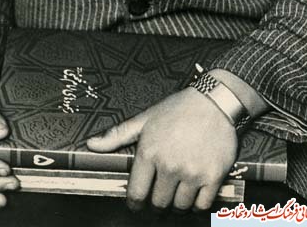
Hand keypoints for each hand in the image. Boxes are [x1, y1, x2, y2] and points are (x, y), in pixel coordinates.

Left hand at [87, 88, 236, 212]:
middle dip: (157, 202)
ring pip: (180, 206)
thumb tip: (91, 144)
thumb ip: (118, 134)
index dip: (135, 204)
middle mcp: (169, 165)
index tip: (138, 205)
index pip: (136, 194)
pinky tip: (195, 194)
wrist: (215, 100)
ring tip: (177, 193)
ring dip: (177, 204)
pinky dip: (197, 204)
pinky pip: (202, 205)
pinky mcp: (213, 176)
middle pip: (158, 203)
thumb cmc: (179, 108)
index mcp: (150, 152)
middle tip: (160, 196)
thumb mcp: (146, 118)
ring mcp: (192, 172)